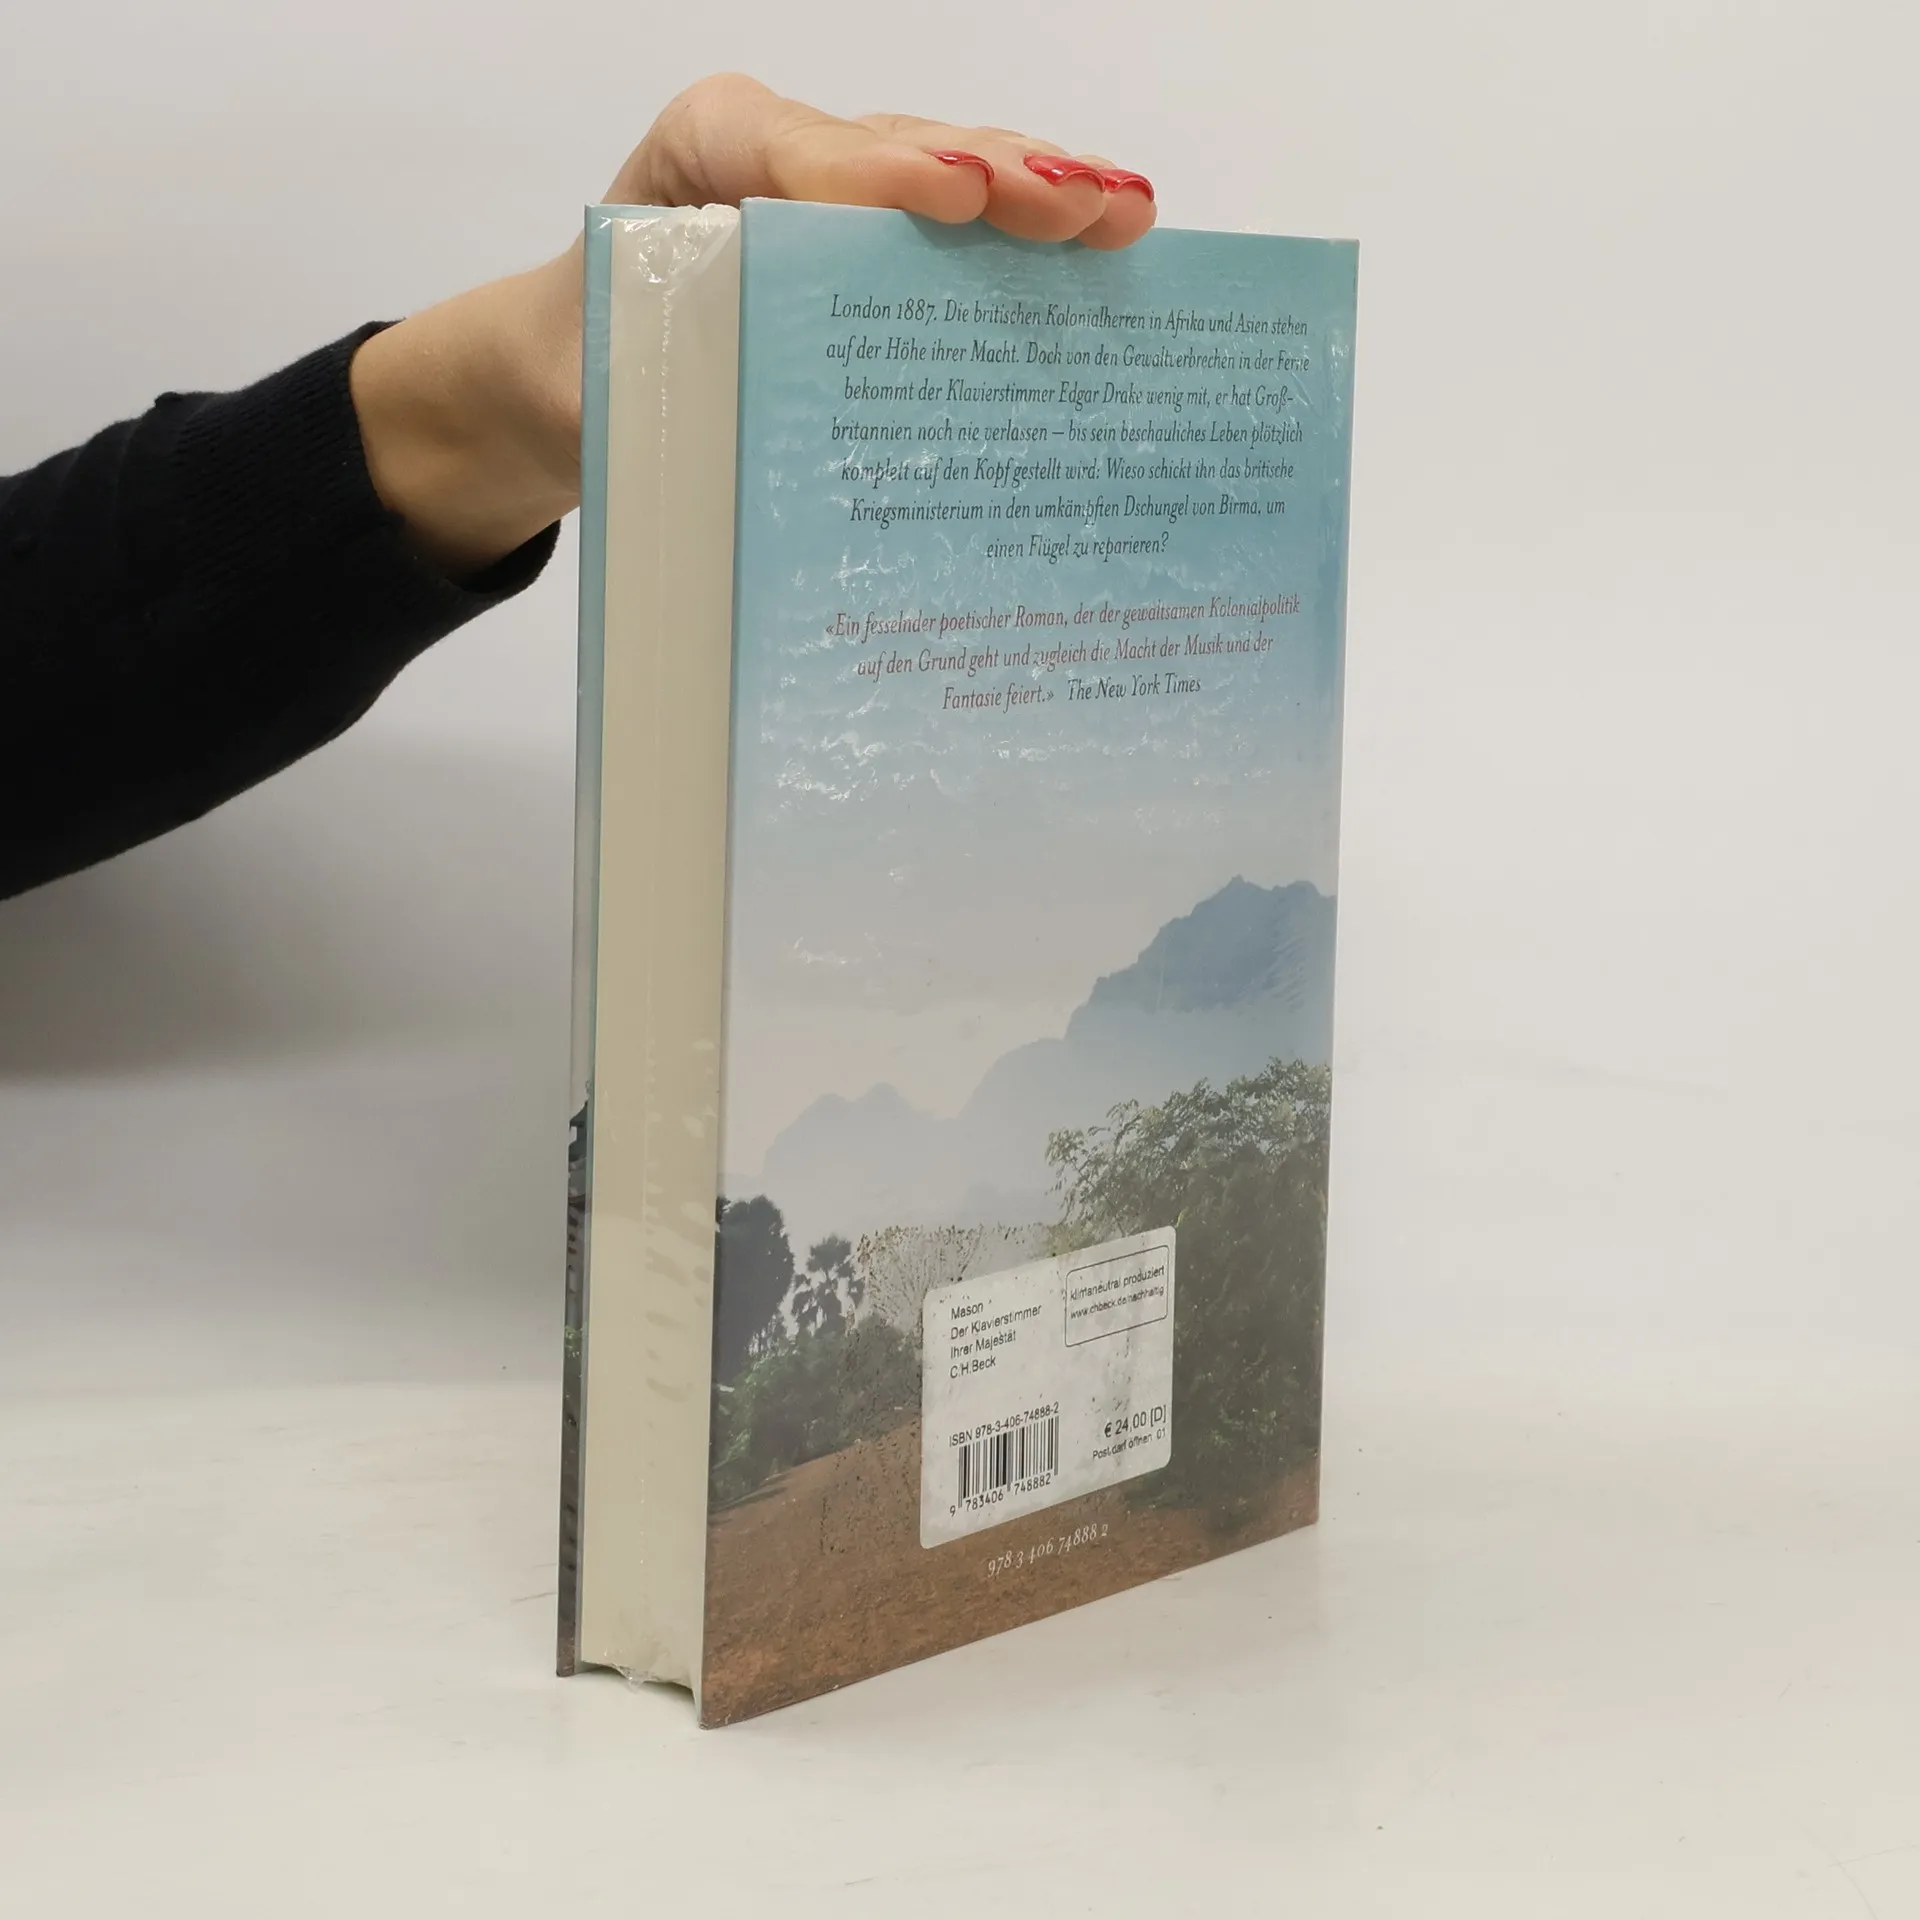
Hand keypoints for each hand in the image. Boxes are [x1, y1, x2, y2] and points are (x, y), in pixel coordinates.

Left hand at [350, 75, 1156, 577]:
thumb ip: (661, 369)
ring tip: (1125, 213)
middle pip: (904, 148)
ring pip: (955, 176)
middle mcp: (784, 157)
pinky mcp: (883, 253)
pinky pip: (965, 237)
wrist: (572, 373)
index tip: (951, 195)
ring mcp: (845, 197)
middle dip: (1002, 172)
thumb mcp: (598, 374)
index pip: (788, 149)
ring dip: (1047, 194)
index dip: (877, 170)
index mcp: (700, 158)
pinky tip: (1113, 254)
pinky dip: (1041, 248)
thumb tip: (760, 418)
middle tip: (1082, 201)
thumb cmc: (591, 363)